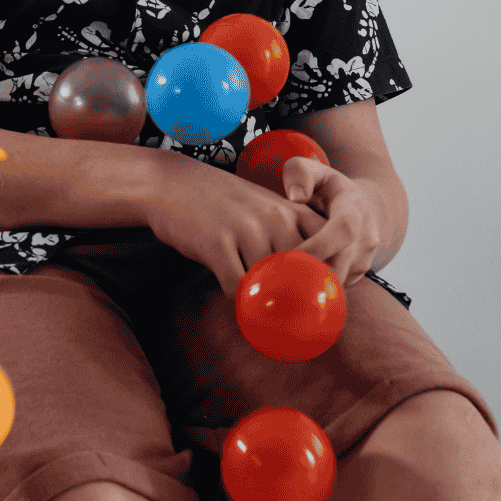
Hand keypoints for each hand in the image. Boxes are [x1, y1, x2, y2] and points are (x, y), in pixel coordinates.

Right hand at [144, 151, 330, 302]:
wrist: (172, 183)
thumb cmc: (224, 204)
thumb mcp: (266, 209)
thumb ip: (293, 238)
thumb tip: (316, 286)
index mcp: (291, 210)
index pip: (328, 253)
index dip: (325, 282)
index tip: (315, 301)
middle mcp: (275, 218)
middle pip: (302, 276)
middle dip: (296, 301)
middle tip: (288, 317)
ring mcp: (246, 229)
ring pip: (270, 286)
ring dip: (263, 300)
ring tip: (257, 303)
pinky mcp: (217, 244)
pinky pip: (238, 288)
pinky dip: (237, 298)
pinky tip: (231, 289)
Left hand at [282, 155, 381, 288]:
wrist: (365, 207)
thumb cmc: (329, 187)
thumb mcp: (315, 169)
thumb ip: (300, 173)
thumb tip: (295, 197)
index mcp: (354, 209)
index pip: (344, 229)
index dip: (321, 245)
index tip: (292, 256)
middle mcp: (366, 238)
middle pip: (341, 263)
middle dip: (309, 274)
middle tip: (276, 279)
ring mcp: (365, 260)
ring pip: (337, 280)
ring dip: (310, 284)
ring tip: (279, 283)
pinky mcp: (357, 276)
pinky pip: (335, 287)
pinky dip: (315, 288)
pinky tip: (293, 283)